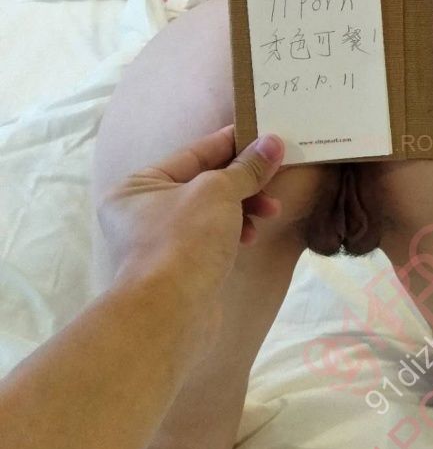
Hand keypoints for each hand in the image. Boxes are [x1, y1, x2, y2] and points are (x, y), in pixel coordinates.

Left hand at [97, 128, 284, 318]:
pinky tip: (251, 234)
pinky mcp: (180, 267)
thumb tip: (273, 142)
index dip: (232, 142)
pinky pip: (211, 236)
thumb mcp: (219, 192)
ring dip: (244, 205)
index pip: (194, 152)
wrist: (170, 315)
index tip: (266, 134)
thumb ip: (247, 167)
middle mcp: (143, 210)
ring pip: (211, 210)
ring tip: (271, 209)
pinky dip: (234, 230)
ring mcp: (161, 242)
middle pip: (204, 181)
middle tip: (276, 173)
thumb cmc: (184, 240)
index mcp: (139, 184)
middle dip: (243, 179)